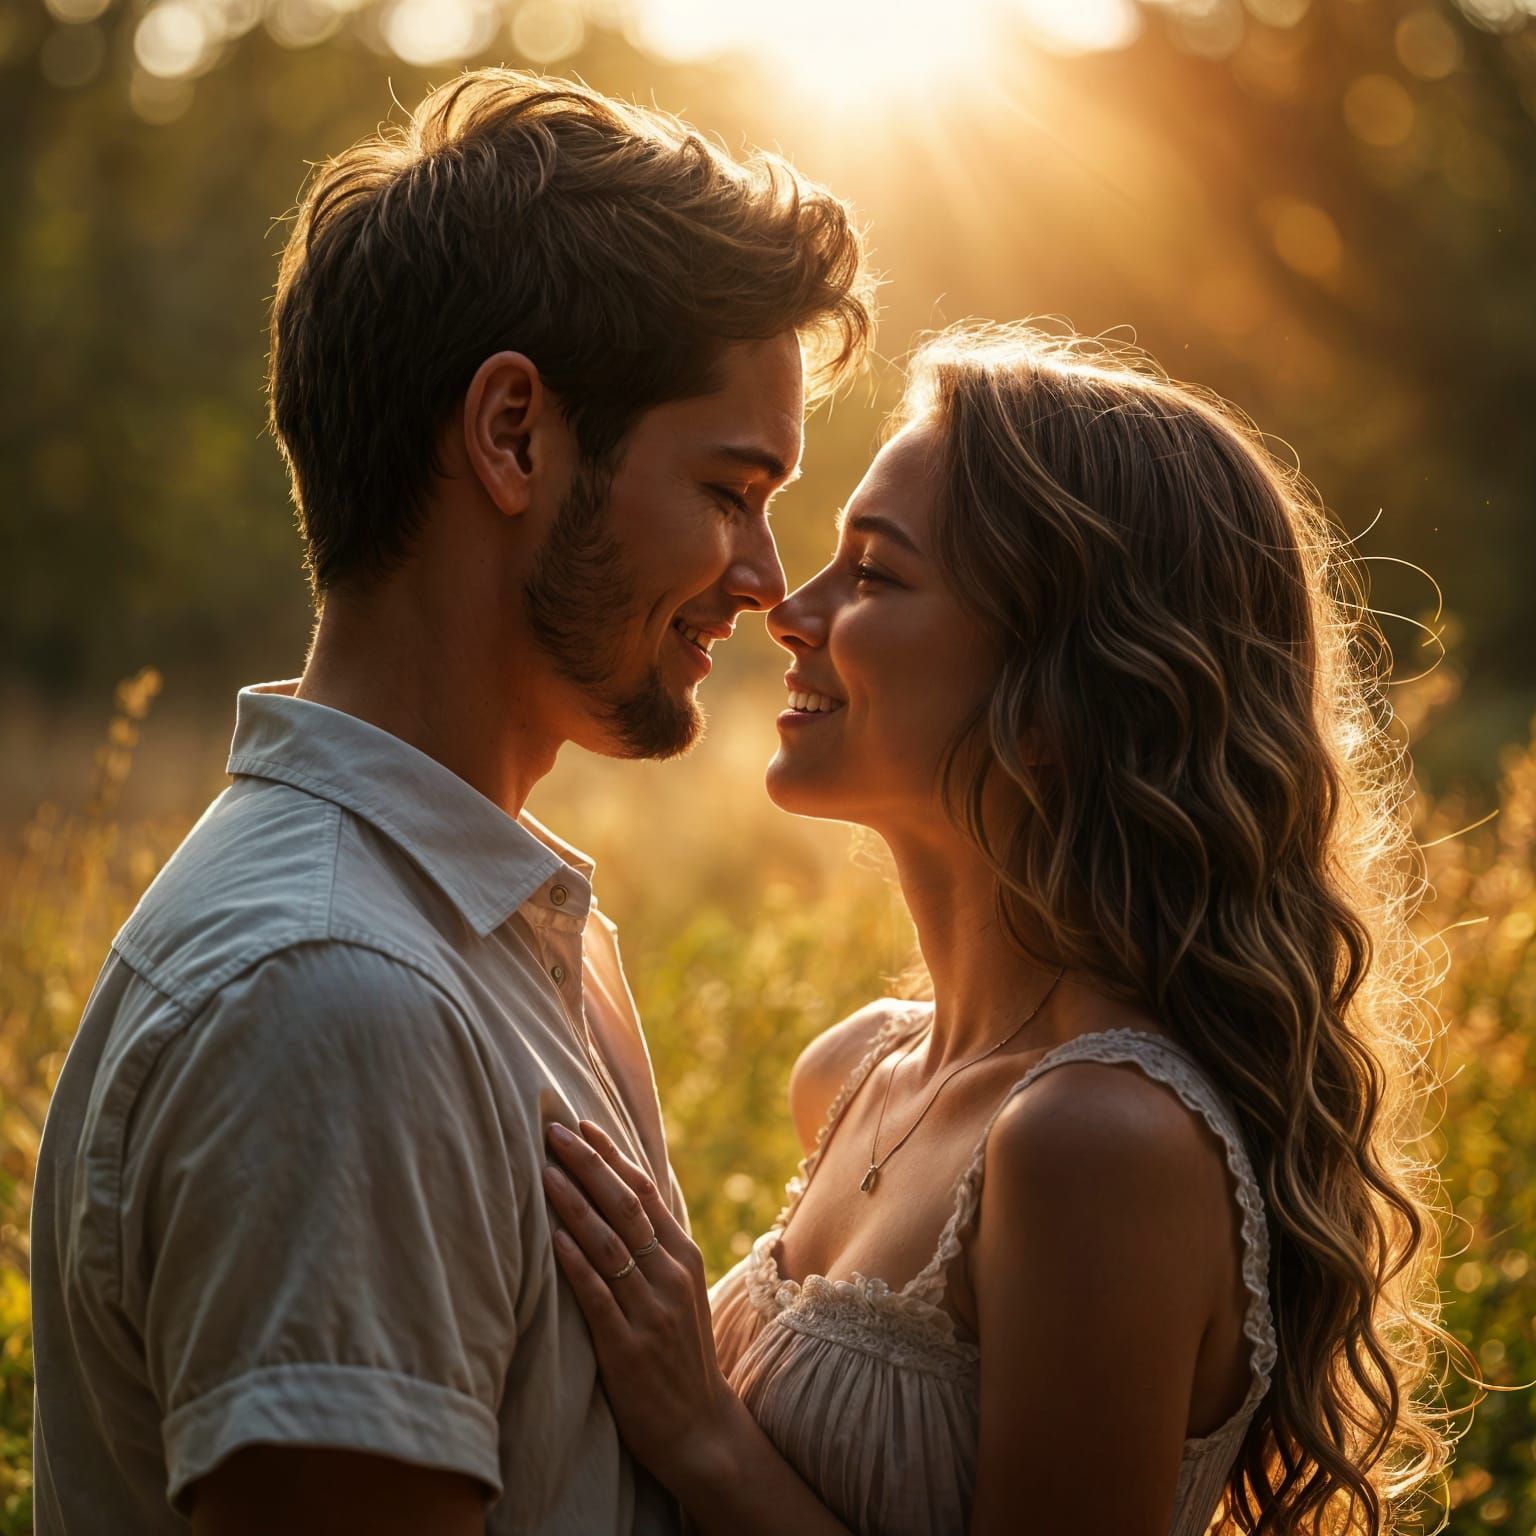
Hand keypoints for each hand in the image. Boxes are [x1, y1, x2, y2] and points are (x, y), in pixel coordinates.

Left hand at [543, 1121, 742, 1494]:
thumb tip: (616, 1196)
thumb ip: (652, 1246)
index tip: (580, 1123)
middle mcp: (670, 1275)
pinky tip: (553, 1239)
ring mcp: (651, 1311)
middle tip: (553, 1131)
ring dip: (575, 1204)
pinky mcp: (627, 1348)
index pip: (644, 1189)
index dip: (611, 1154)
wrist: (698, 1427)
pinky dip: (575, 1264)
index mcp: (682, 1255)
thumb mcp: (677, 1290)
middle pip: (625, 1205)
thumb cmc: (677, 1352)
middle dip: (588, 1164)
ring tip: (544, 1172)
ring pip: (610, 1244)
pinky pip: (598, 1297)